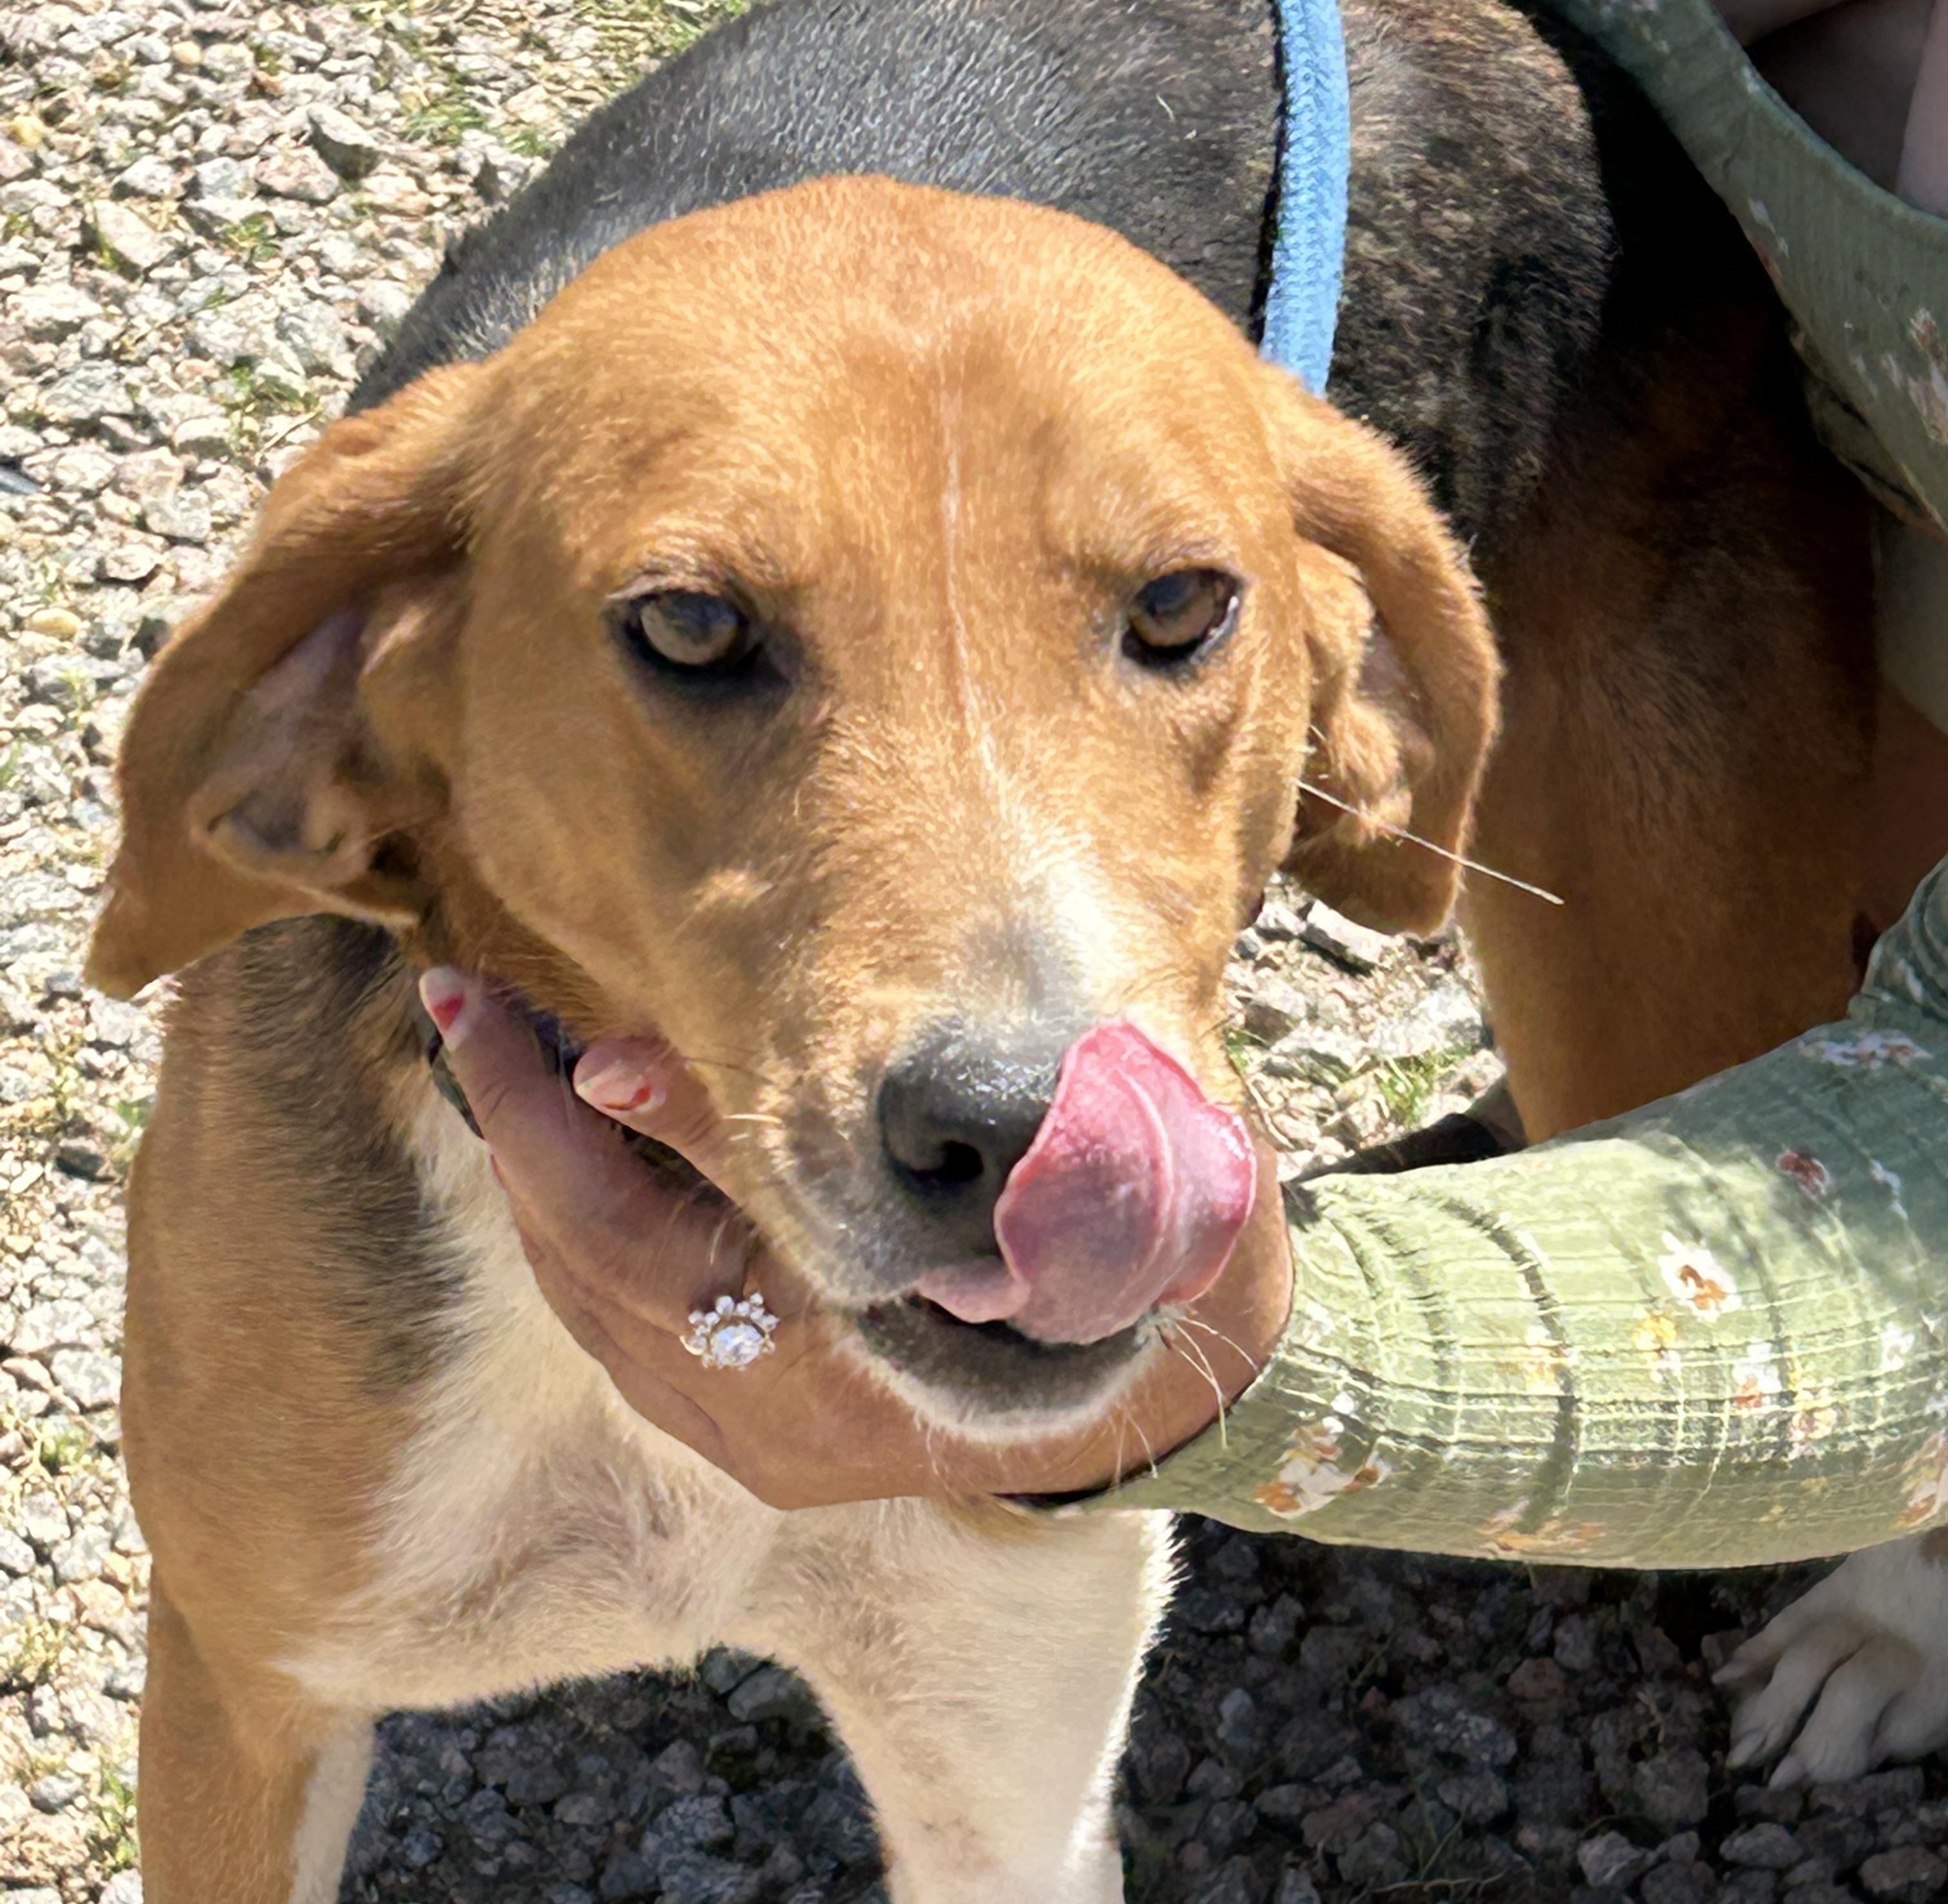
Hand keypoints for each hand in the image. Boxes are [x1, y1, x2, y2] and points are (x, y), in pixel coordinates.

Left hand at [419, 967, 1290, 1508]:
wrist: (1153, 1383)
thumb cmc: (1087, 1242)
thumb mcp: (971, 1156)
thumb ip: (799, 1120)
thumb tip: (613, 1067)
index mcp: (829, 1355)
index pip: (628, 1232)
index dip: (542, 1115)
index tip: (480, 1006)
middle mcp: (772, 1428)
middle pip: (590, 1277)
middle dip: (517, 1134)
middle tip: (466, 1015)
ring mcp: (758, 1453)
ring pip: (595, 1317)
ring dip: (538, 1188)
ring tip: (503, 1069)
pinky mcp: (757, 1452)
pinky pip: (626, 1345)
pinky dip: (584, 1245)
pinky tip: (575, 1164)